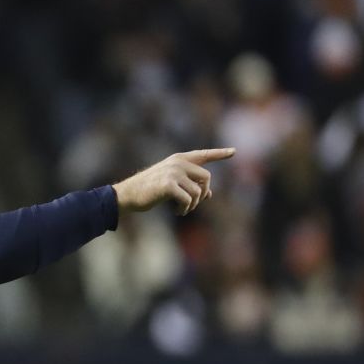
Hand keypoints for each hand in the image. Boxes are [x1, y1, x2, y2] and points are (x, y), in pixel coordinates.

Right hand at [111, 148, 234, 215]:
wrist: (129, 194)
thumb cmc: (150, 190)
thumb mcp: (172, 185)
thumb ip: (190, 185)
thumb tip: (209, 195)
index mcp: (179, 159)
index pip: (203, 154)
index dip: (219, 153)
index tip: (234, 151)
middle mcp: (178, 162)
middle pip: (206, 178)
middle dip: (203, 194)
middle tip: (193, 204)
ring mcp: (173, 172)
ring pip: (198, 192)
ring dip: (192, 205)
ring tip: (181, 209)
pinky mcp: (168, 185)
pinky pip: (188, 200)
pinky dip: (185, 209)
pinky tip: (177, 211)